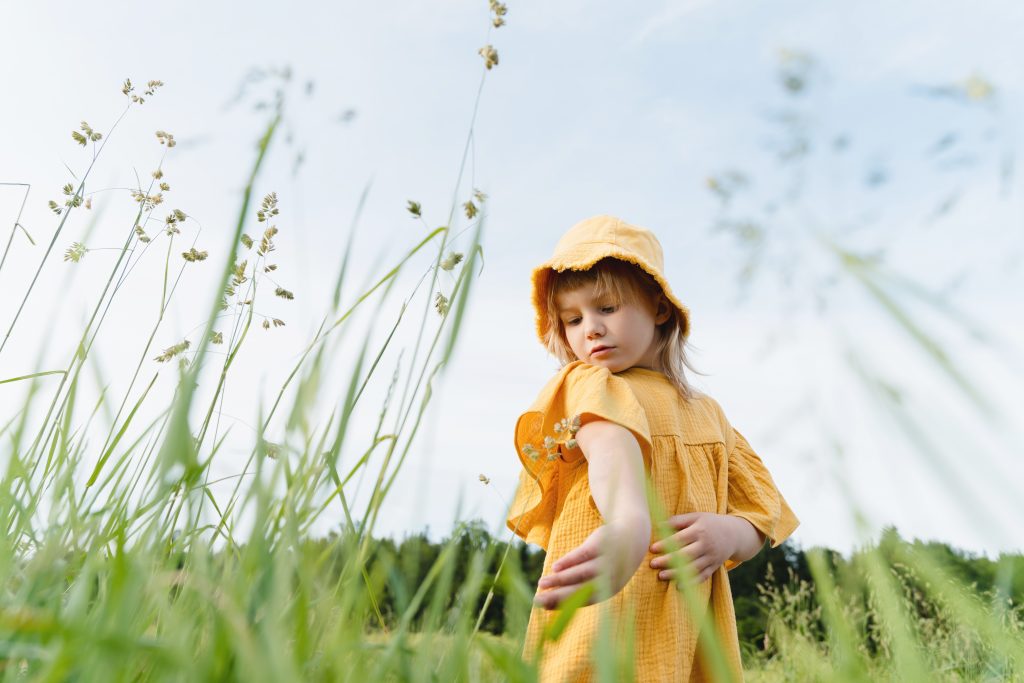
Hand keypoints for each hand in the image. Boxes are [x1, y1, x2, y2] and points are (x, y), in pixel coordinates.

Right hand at [534, 516, 648, 609]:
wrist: (632, 535)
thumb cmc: (610, 561)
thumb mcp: (600, 576)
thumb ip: (580, 587)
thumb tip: (552, 601)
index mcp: (609, 590)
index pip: (583, 601)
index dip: (564, 605)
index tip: (543, 608)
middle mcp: (609, 578)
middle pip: (580, 590)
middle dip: (558, 596)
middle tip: (537, 601)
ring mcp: (606, 561)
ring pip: (580, 573)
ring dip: (560, 580)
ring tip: (541, 584)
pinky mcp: (602, 545)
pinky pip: (583, 555)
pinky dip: (568, 562)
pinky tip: (555, 567)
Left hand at [649, 512, 750, 584]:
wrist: (734, 534)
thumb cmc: (709, 523)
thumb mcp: (696, 517)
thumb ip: (678, 520)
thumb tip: (658, 525)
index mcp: (700, 530)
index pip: (680, 539)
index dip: (666, 544)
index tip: (652, 549)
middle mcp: (706, 545)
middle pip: (685, 555)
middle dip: (668, 560)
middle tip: (652, 564)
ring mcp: (711, 557)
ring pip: (693, 568)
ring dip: (676, 573)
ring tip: (661, 576)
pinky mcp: (714, 567)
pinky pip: (703, 576)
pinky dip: (692, 582)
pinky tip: (678, 586)